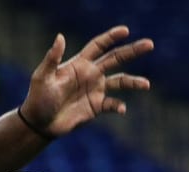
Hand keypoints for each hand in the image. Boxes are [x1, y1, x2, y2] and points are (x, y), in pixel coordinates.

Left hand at [19, 26, 153, 137]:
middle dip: (133, 51)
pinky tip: (121, 109)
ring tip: (146, 84)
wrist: (39, 123)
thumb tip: (60, 36)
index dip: (111, 37)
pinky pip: (113, 104)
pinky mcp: (97, 107)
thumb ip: (52, 58)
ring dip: (134, 82)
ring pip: (121, 81)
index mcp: (79, 64)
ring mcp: (96, 90)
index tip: (125, 31)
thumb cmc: (38, 98)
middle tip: (150, 44)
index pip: (99, 46)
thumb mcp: (42, 77)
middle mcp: (91, 74)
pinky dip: (119, 106)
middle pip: (116, 58)